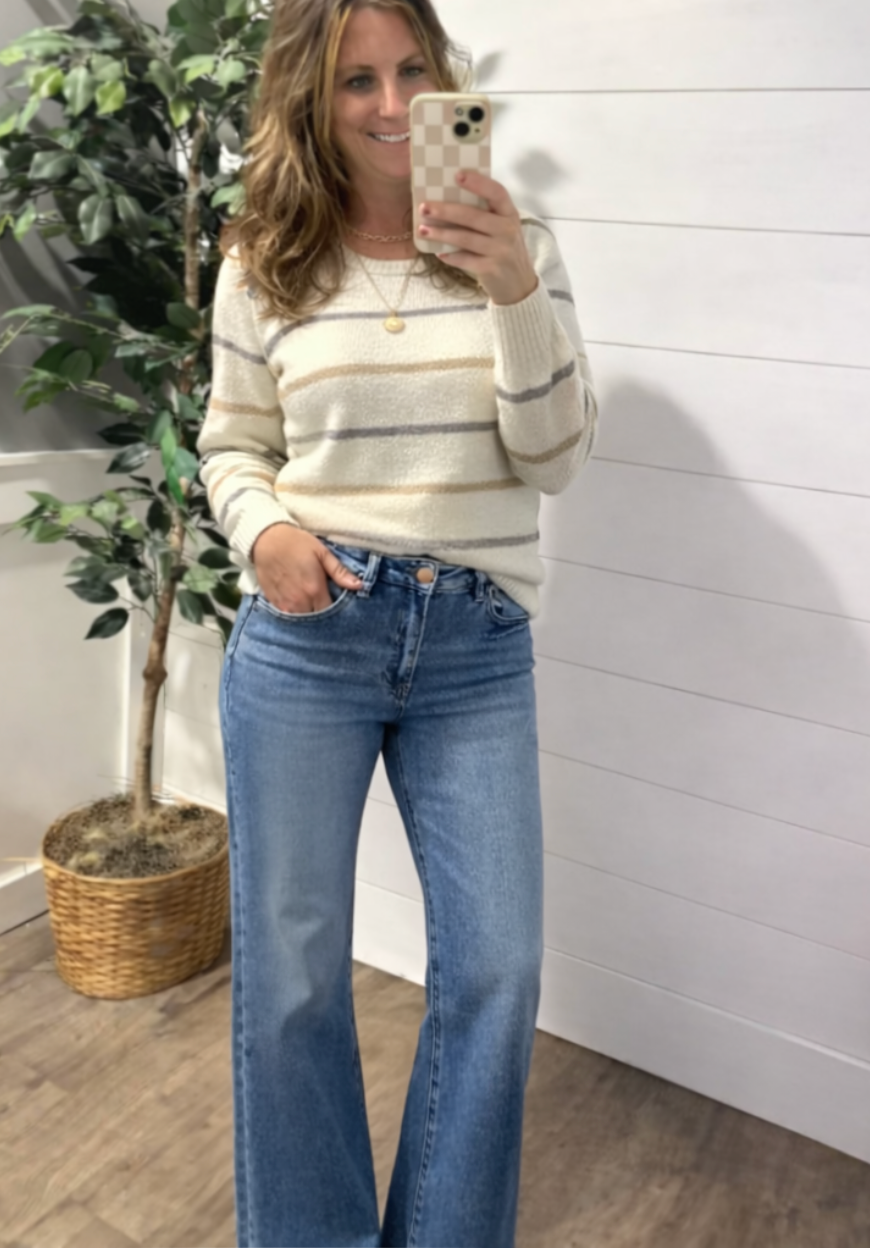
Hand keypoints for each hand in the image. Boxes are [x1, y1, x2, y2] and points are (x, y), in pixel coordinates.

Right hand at [251, 524, 362, 613]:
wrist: (265, 540)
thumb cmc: (296, 543)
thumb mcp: (322, 553)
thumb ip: (340, 572)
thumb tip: (359, 585)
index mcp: (315, 590)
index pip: (330, 612)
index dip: (336, 611)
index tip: (338, 603)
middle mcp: (300, 601)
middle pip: (316, 619)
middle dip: (323, 614)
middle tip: (325, 603)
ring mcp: (285, 604)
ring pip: (302, 620)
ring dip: (309, 615)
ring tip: (312, 604)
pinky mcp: (274, 603)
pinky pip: (288, 616)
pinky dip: (295, 613)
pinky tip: (298, 603)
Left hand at [418, 170, 538, 306]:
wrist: (519, 284)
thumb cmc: (505, 250)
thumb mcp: (503, 228)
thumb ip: (485, 214)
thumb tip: (448, 199)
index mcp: (510, 214)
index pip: (497, 192)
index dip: (478, 183)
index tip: (457, 175)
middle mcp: (507, 230)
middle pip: (473, 216)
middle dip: (446, 211)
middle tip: (425, 207)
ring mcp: (500, 251)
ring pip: (465, 238)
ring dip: (441, 233)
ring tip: (422, 229)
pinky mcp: (491, 269)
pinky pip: (465, 260)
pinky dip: (450, 256)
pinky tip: (438, 252)